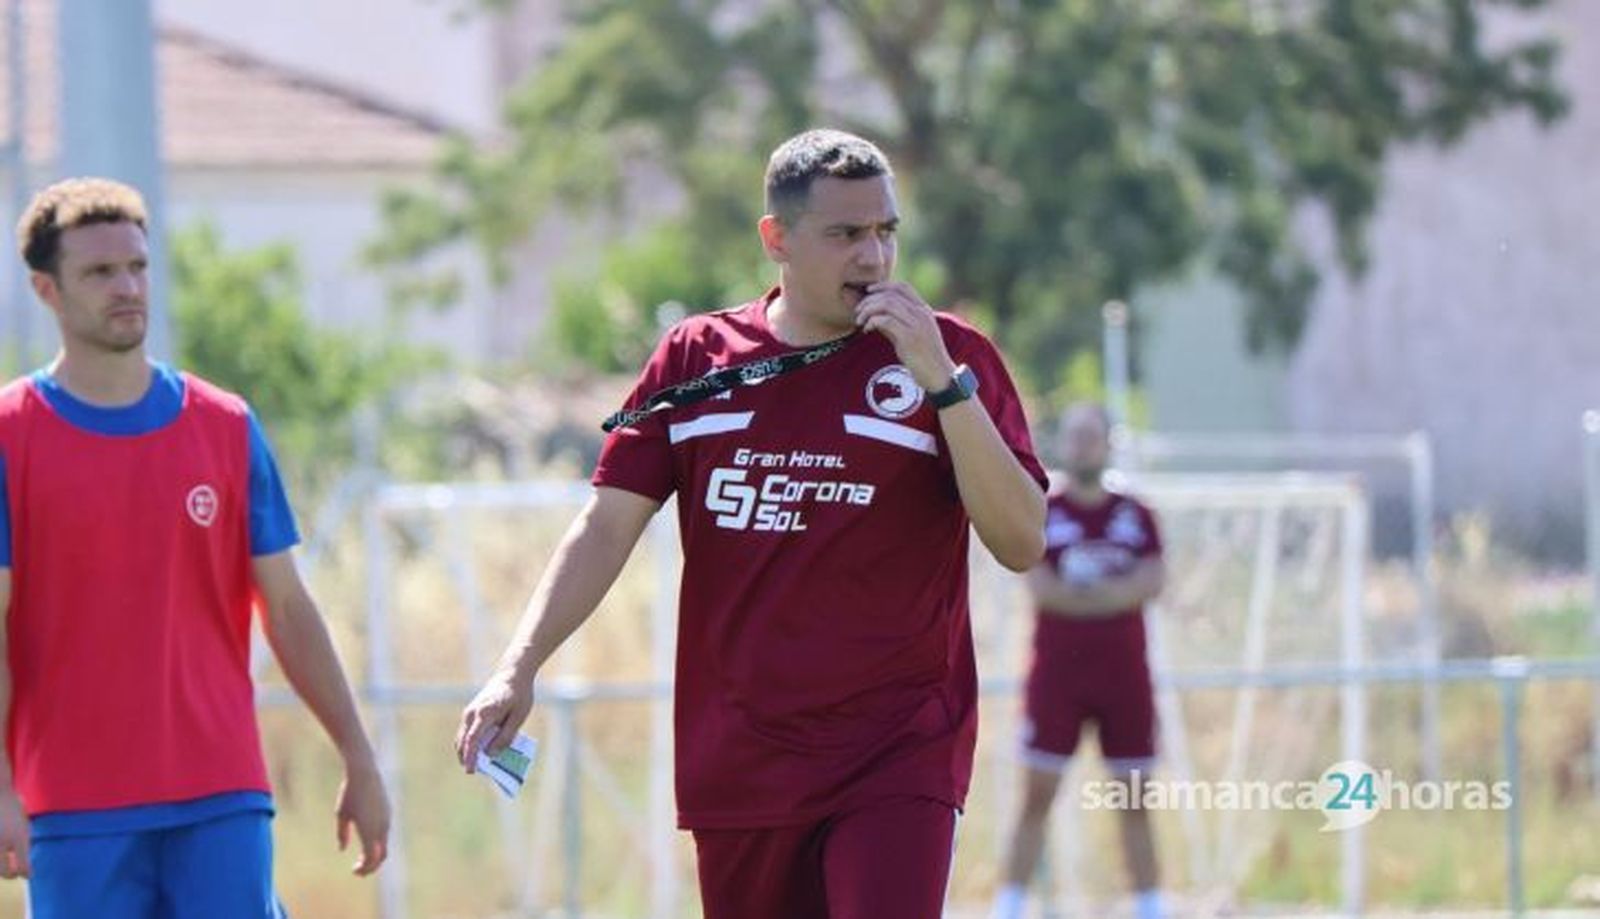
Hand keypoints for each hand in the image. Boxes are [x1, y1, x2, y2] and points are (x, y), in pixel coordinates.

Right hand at [0, 790, 27, 879]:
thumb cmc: (12, 807)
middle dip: (10, 875)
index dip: (26, 873)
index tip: (27, 875)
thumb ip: (23, 841)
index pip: (23, 865)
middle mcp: (3, 841)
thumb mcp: (24, 823)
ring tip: (5, 865)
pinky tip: (0, 853)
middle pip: (5, 871)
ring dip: (0, 867)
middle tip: (13, 873)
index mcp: (19, 837)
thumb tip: (23, 859)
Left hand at [335, 759, 389, 875]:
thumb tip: (342, 849)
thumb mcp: (341, 814)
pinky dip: (378, 843)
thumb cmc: (349, 793)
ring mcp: (388, 819)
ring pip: (385, 844)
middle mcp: (382, 827)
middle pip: (381, 855)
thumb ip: (342, 834)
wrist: (364, 771)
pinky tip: (367, 841)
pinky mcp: (389, 812)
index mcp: (369, 831)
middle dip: (371, 866)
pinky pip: (385, 833)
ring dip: (375, 854)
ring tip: (362, 858)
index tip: (354, 871)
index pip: (371, 859)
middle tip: (359, 870)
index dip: (364, 868)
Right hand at [455, 669, 533, 772]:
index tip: (470, 770)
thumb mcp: (518, 717)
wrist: (512, 674)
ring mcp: (469, 712)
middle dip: (466, 758)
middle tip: (474, 772)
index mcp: (484, 713)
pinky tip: (479, 751)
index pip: (472, 740)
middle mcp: (472, 713)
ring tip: (477, 764)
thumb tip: (491, 754)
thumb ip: (505, 736)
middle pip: (462, 741)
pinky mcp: (471, 712)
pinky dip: (469, 743)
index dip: (470, 757)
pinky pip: (466, 731)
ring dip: (466, 751)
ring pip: (462, 737)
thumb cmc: (519, 695)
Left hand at [854, 282, 956, 391]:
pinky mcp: (909, 337)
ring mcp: (916, 324)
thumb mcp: (911, 334)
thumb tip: (874, 315)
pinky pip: (886, 320)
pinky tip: (867, 329)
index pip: (902, 287)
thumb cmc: (924, 357)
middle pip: (890, 294)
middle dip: (869, 300)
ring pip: (887, 304)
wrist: (940, 376)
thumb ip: (896, 322)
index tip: (868, 292)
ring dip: (868, 310)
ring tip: (860, 321)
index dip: (883, 286)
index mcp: (924, 310)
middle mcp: (921, 313)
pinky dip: (872, 321)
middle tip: (858, 311)